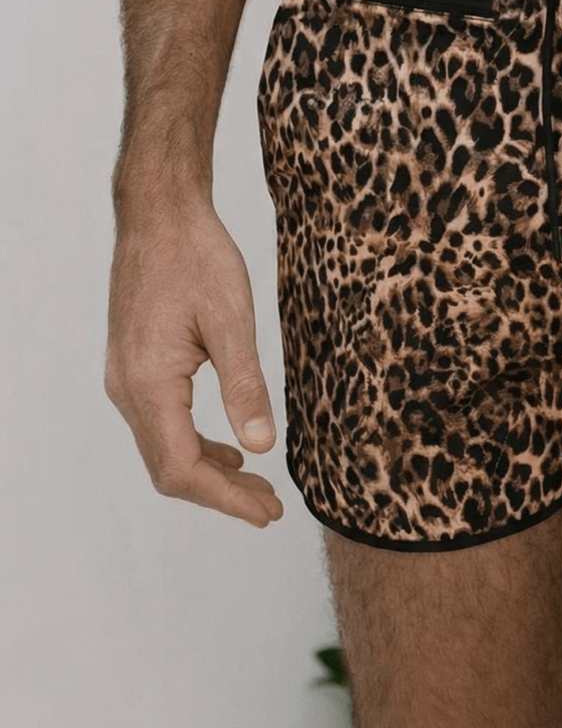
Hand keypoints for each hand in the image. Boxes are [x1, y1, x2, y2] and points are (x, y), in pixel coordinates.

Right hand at [105, 199, 283, 528]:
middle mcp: (128, 389)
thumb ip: (245, 385)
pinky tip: (230, 448)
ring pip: (163, 449)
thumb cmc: (197, 257)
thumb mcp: (232, 320)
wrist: (160, 215)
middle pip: (169, 468)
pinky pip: (161, 424)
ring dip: (209, 473)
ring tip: (257, 484)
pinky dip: (195, 444)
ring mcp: (126, 379)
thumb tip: (263, 447)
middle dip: (221, 494)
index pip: (181, 469)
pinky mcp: (134, 367)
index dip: (226, 499)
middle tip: (270, 507)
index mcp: (150, 383)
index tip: (268, 512)